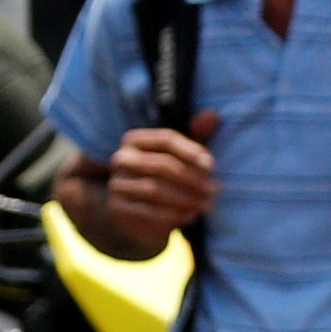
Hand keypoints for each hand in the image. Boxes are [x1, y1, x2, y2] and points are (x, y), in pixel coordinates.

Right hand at [100, 114, 217, 250]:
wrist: (139, 214)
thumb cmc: (166, 178)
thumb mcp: (181, 156)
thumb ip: (196, 135)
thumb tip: (213, 114)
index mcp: (135, 140)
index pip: (166, 139)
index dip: (191, 151)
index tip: (212, 166)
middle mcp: (122, 158)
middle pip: (162, 165)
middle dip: (192, 178)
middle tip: (214, 190)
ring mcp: (117, 183)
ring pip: (154, 189)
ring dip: (185, 199)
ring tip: (205, 205)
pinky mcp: (116, 207)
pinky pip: (146, 211)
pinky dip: (171, 215)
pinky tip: (189, 217)